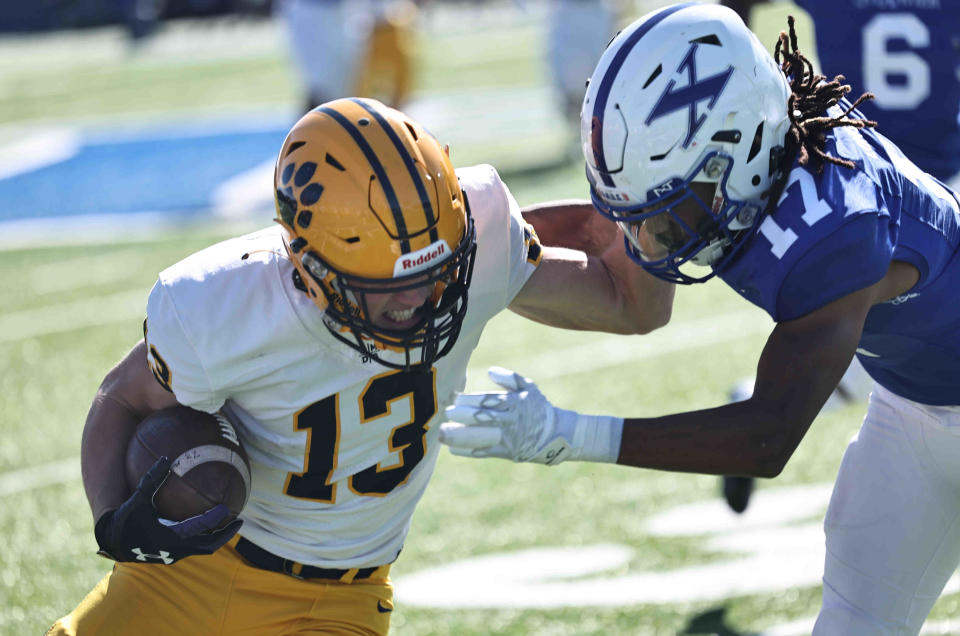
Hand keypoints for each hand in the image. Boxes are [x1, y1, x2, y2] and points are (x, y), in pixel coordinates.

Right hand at [94, 456, 241, 563]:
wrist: (111, 544)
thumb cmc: (124, 521)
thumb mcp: (137, 500)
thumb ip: (151, 479)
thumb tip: (165, 458)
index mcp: (170, 537)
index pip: (199, 528)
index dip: (215, 518)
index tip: (226, 507)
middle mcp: (175, 550)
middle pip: (209, 546)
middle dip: (225, 534)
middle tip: (239, 521)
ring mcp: (174, 555)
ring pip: (202, 548)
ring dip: (216, 537)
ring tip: (228, 523)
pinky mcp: (171, 555)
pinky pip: (193, 547)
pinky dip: (203, 537)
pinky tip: (205, 524)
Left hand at [438, 367, 572, 464]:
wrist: (556, 434)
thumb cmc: (537, 407)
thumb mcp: (528, 387)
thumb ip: (510, 378)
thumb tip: (490, 372)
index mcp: (514, 403)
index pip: (489, 401)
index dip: (471, 401)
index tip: (455, 399)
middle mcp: (510, 421)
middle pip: (483, 419)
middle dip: (463, 417)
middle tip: (446, 414)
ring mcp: (508, 439)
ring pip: (482, 438)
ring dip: (460, 436)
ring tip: (442, 434)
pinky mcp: (506, 453)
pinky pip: (485, 453)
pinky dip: (468, 451)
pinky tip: (453, 449)